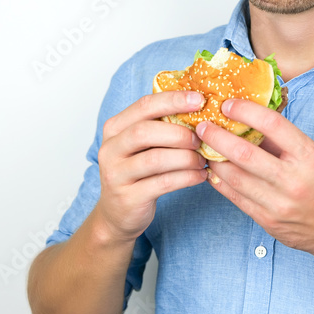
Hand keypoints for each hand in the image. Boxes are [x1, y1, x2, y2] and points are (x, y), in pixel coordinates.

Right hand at [94, 90, 207, 243]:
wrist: (118, 213)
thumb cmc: (137, 172)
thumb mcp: (142, 145)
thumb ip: (161, 125)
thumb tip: (200, 108)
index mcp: (115, 128)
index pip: (144, 105)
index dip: (173, 100)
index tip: (200, 100)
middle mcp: (110, 149)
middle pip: (145, 131)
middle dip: (179, 133)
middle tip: (201, 139)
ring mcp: (116, 175)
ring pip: (155, 159)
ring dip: (185, 157)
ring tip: (202, 160)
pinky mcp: (128, 197)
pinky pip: (163, 183)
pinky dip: (187, 177)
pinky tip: (200, 175)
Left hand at [196, 98, 313, 258]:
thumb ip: (282, 140)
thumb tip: (247, 119)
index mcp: (309, 156)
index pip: (272, 124)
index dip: (245, 111)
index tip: (227, 105)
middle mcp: (294, 180)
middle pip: (245, 154)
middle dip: (217, 137)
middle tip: (202, 127)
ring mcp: (279, 204)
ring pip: (234, 177)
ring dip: (214, 160)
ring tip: (204, 148)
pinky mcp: (268, 221)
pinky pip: (236, 198)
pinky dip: (220, 182)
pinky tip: (213, 171)